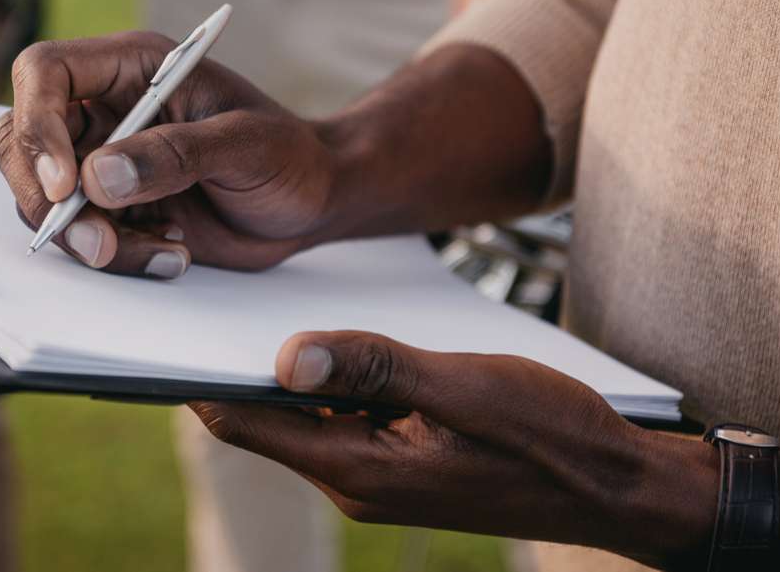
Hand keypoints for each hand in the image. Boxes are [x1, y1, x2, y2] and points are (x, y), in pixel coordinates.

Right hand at [0, 33, 338, 276]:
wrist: (312, 202)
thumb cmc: (291, 155)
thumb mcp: (247, 145)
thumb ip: (176, 155)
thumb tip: (98, 177)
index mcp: (132, 67)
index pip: (44, 72)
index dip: (37, 124)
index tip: (66, 183)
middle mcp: (106, 109)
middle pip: (21, 141)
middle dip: (48, 200)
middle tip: (101, 243)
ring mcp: (104, 160)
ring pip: (44, 199)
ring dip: (90, 238)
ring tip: (166, 249)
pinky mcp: (114, 208)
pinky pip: (80, 235)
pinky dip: (116, 256)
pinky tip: (172, 253)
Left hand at [190, 331, 716, 565]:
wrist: (613, 484)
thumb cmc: (550, 433)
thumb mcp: (464, 386)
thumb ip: (374, 368)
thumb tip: (284, 358)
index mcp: (358, 468)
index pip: (248, 424)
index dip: (202, 378)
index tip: (167, 327)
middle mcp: (355, 479)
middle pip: (268, 419)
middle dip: (239, 363)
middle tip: (208, 295)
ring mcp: (378, 473)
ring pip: (306, 415)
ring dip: (286, 368)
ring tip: (264, 304)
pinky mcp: (401, 460)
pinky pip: (344, 416)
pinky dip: (330, 379)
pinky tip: (339, 339)